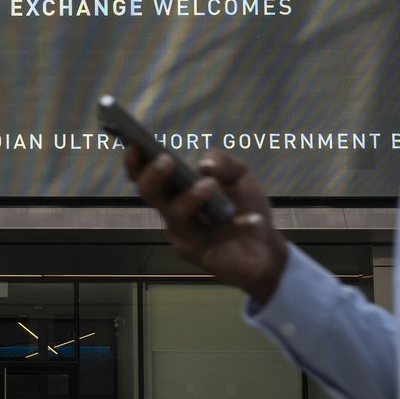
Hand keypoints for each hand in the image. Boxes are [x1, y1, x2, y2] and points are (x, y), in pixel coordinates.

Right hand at [125, 148, 288, 304]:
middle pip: (150, 194)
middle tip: (167, 160)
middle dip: (154, 176)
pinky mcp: (199, 254)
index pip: (146, 175)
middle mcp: (172, 211)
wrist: (265, 248)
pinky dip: (237, 226)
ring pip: (176, 215)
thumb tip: (204, 165)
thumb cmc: (245, 207)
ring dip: (190, 198)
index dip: (136, 161)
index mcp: (175, 190)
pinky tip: (254, 220)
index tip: (135, 144)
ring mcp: (183, 234)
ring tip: (209, 185)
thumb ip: (223, 163)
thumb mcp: (240, 176)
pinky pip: (214, 237)